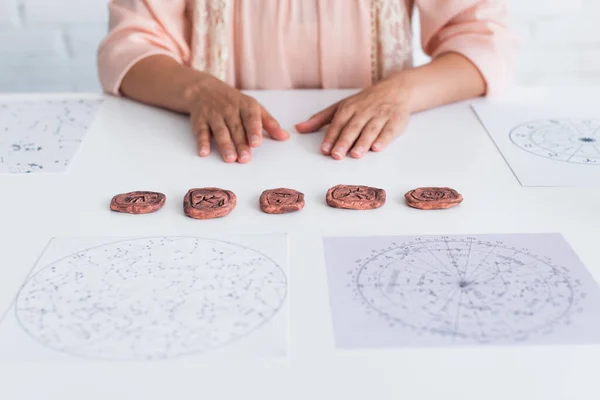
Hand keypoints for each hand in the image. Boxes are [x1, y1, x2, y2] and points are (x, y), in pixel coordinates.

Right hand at [187, 76, 288, 162]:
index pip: (251, 118)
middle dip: (240, 144)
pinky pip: (201, 131)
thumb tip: (285, 137)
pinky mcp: (200, 120)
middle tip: (245, 159)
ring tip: (230, 158)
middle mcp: (229, 109)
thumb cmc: (235, 103)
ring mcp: (214, 114)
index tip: (256, 143)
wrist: (204, 90)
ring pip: (220, 131)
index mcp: (246, 106)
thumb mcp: (254, 108)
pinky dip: (201, 142)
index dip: (254, 130)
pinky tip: (203, 153)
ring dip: (225, 145)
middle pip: (236, 128)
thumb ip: (269, 124)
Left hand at [295, 74, 411, 158]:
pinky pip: (389, 130)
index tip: (324, 150)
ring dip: (363, 142)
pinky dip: (384, 139)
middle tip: (337, 155)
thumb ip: (320, 119)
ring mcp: (381, 116)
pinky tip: (377, 148)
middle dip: (345, 141)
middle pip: (353, 128)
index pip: (338, 123)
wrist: (396, 90)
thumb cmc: (364, 102)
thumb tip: (298, 128)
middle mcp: (364, 111)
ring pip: (371, 130)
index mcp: (349, 108)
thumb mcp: (341, 106)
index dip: (331, 137)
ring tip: (356, 155)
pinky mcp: (396, 121)